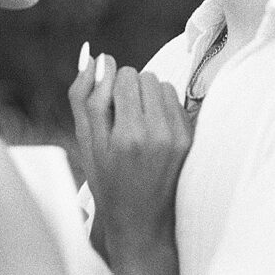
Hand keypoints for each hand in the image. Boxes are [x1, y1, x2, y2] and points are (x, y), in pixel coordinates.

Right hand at [68, 45, 192, 274]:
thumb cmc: (106, 179)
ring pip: (162, 85)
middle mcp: (156, 135)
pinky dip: (162, 107)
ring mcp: (177, 138)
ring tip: (137, 123)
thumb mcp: (86, 141)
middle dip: (130, 88)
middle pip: (145, 76)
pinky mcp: (189, 140)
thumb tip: (93, 54)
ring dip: (148, 96)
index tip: (108, 106)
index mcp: (126, 135)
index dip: (112, 85)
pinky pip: (176, 100)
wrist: (140, 220)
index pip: (125, 75)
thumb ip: (84, 95)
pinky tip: (152, 131)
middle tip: (121, 116)